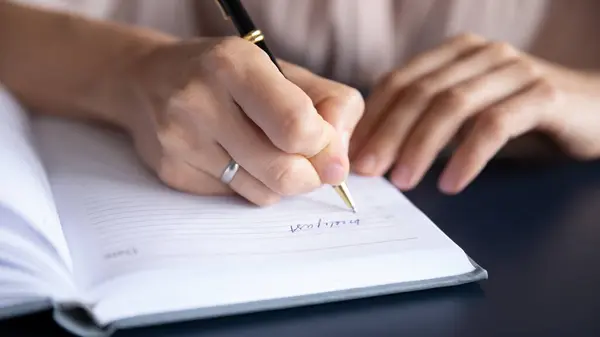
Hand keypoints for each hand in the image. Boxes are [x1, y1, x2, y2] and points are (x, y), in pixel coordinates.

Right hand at [123, 37, 362, 204]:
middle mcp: (200, 101)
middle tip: (309, 162)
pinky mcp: (172, 172)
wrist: (149, 80)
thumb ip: (330, 106)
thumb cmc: (229, 74)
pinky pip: (235, 198)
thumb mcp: (284, 71)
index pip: (297, 126)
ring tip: (269, 152)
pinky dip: (250, 184)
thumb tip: (339, 165)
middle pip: (284, 172)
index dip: (323, 145)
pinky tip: (235, 157)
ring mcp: (181, 141)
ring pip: (263, 193)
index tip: (324, 143)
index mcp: (234, 65)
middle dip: (310, 175)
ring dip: (281, 181)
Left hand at [350, 33, 599, 193]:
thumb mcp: (466, 111)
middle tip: (369, 171)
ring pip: (452, 106)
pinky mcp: (542, 94)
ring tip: (403, 182)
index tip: (352, 153)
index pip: (399, 81)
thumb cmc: (519, 114)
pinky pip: (495, 125)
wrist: (593, 109)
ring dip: (421, 147)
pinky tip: (452, 184)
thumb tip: (373, 150)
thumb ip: (427, 119)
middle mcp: (481, 54)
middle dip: (388, 134)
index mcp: (455, 53)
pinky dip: (467, 156)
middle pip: (420, 92)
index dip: (372, 118)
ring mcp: (513, 70)